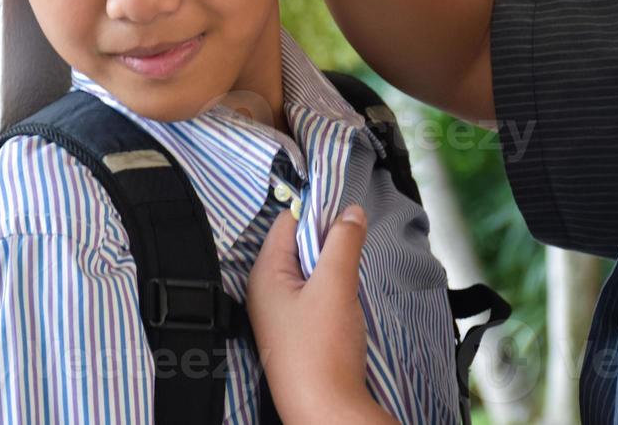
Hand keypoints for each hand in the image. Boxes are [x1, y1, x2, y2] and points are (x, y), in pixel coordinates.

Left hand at [246, 205, 395, 423]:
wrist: (326, 409)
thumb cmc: (322, 351)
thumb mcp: (336, 286)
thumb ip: (343, 243)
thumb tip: (352, 212)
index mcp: (265, 274)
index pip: (286, 223)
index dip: (316, 213)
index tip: (346, 214)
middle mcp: (267, 291)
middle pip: (298, 245)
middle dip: (328, 243)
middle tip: (351, 252)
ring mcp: (281, 313)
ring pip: (309, 271)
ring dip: (333, 268)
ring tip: (348, 281)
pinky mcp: (296, 331)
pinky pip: (314, 295)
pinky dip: (333, 290)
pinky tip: (345, 304)